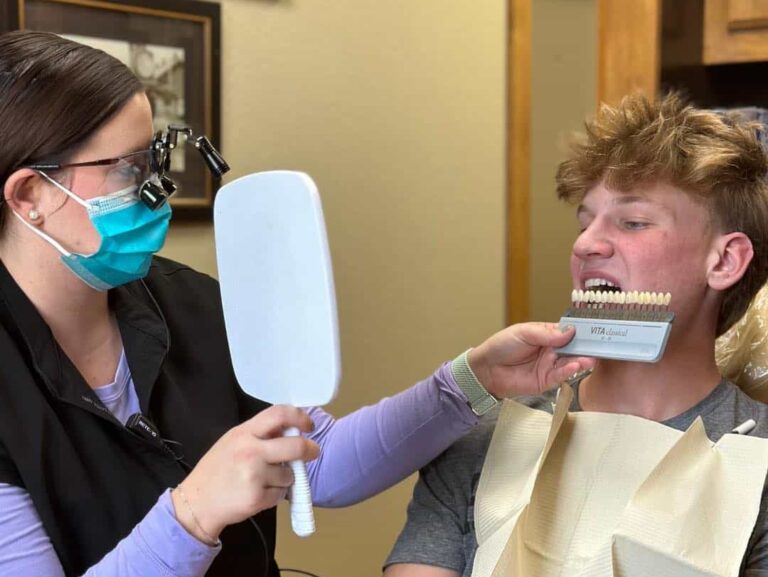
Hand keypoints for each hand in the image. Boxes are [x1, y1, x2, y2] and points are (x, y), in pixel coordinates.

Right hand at [172, 405, 318, 542]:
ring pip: (289, 474)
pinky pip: (280, 494)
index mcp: (244, 433)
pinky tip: (257, 493)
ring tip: (263, 480)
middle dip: (309, 449)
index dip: (300, 417)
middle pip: (295, 446)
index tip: (308, 425)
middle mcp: (250, 451)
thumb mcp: (232, 441)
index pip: (279, 414)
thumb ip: (258, 434)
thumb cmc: (216, 470)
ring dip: (284, 478)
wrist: (196, 503)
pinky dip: (274, 495)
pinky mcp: (257, 497)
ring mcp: (254, 475)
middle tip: (313, 452)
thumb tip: (290, 429)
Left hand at [468, 322, 594, 398]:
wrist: (486, 369)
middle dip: (585, 347)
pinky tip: (575, 366)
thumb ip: (547, 333)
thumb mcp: (523, 333)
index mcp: (546, 335)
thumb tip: (570, 331)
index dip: (579, 331)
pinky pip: (561, 376)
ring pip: (570, 363)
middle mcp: (551, 350)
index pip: (567, 332)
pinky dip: (569, 371)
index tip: (593, 330)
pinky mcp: (545, 381)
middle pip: (573, 348)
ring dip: (581, 360)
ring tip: (590, 358)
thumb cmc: (501, 346)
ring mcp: (549, 366)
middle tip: (598, 345)